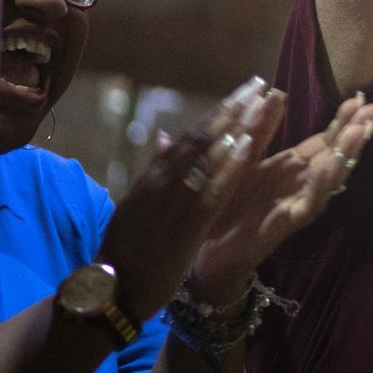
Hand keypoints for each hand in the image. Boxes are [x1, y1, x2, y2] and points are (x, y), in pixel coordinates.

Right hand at [98, 78, 275, 321]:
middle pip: (202, 138)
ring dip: (236, 127)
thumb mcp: (136, 204)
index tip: (240, 93)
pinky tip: (247, 145)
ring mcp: (174, 202)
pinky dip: (229, 166)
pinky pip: (212, 189)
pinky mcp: (187, 225)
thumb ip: (153, 171)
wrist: (113, 289)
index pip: (189, 138)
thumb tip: (164, 137)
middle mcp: (163, 183)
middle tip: (256, 83)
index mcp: (153, 179)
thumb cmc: (125, 251)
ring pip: (208, 157)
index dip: (216, 114)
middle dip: (231, 109)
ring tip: (259, 102)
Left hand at [187, 93, 372, 304]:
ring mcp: (299, 201)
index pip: (327, 137)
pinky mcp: (287, 222)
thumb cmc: (228, 204)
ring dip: (348, 153)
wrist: (209, 250)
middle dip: (358, 130)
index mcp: (294, 165)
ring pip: (331, 176)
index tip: (363, 96)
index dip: (345, 118)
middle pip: (337, 152)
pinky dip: (322, 185)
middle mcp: (303, 182)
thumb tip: (277, 91)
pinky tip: (331, 168)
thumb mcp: (243, 158)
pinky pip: (309, 203)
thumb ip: (261, 129)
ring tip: (362, 130)